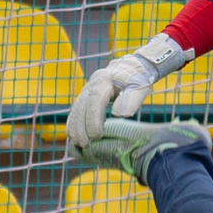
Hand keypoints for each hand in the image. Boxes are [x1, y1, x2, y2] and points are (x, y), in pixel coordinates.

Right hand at [67, 33, 191, 149]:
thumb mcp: (139, 87)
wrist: (132, 67)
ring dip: (74, 126)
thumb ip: (131, 99)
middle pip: (81, 106)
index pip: (95, 101)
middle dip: (80, 127)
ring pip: (76, 108)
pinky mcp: (86, 95)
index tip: (96, 135)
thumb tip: (118, 114)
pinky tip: (73, 135)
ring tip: (78, 143)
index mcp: (105, 80)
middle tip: (85, 144)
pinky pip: (75, 109)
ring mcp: (87, 89)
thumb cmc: (137, 79)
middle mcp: (92, 84)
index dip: (93, 119)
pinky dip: (73, 122)